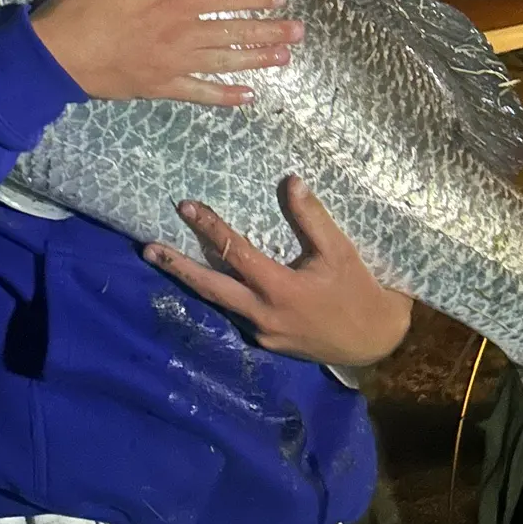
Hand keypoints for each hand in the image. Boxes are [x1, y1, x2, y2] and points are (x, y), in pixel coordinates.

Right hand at [31, 0, 300, 105]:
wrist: (55, 56)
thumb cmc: (79, 6)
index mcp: (172, 3)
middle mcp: (181, 36)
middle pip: (233, 32)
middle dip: (268, 31)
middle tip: (299, 32)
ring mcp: (173, 66)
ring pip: (224, 62)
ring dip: (257, 60)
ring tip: (285, 58)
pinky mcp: (160, 88)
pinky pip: (200, 93)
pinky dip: (225, 96)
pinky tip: (248, 97)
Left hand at [142, 176, 412, 368]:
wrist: (374, 341)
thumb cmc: (359, 291)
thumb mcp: (340, 252)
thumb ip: (312, 218)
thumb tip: (290, 181)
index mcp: (280, 289)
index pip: (235, 252)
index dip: (209, 228)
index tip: (185, 207)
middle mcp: (262, 314)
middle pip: (210, 287)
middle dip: (176, 267)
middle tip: (147, 249)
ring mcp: (261, 333)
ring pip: (218, 303)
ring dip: (192, 281)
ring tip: (165, 261)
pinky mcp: (265, 342)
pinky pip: (236, 315)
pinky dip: (220, 295)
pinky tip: (207, 280)